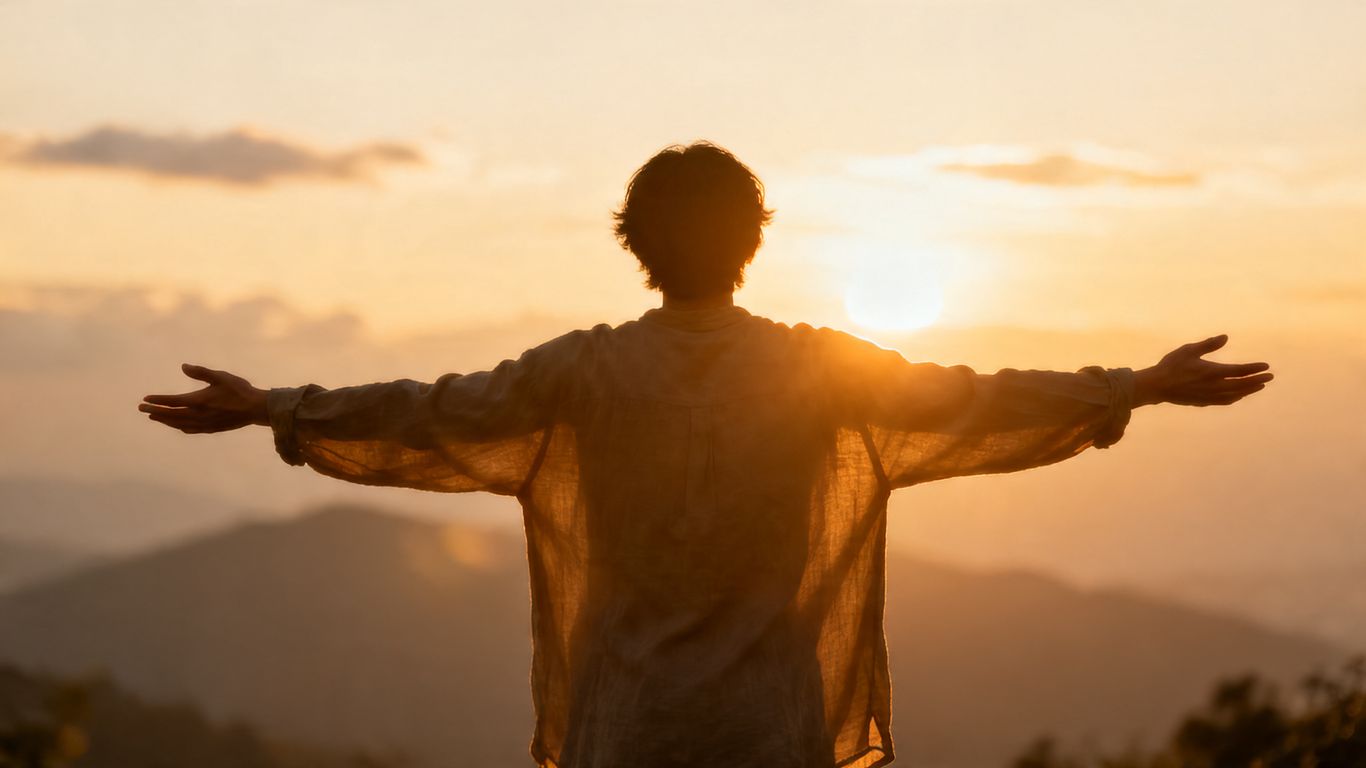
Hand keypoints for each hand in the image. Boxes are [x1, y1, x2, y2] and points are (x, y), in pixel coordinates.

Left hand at [139, 363, 269, 432]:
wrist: (256, 409)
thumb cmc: (239, 390)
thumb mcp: (220, 376)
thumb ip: (200, 372)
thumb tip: (183, 366)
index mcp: (199, 401)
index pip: (172, 401)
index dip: (158, 400)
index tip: (145, 399)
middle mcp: (198, 415)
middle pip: (171, 415)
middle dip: (155, 411)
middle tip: (142, 409)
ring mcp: (204, 424)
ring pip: (179, 424)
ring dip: (165, 420)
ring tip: (154, 417)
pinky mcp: (211, 428)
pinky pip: (190, 429)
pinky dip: (180, 427)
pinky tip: (177, 425)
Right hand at [1133, 335, 1272, 406]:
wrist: (1157, 386)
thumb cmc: (1171, 365)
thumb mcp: (1189, 350)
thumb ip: (1209, 344)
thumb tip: (1226, 337)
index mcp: (1212, 372)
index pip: (1240, 370)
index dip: (1254, 368)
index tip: (1266, 366)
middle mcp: (1214, 386)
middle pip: (1241, 384)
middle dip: (1257, 380)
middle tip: (1270, 377)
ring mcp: (1209, 396)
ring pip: (1235, 395)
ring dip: (1248, 390)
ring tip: (1258, 386)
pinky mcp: (1203, 402)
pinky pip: (1225, 401)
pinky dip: (1235, 398)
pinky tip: (1238, 395)